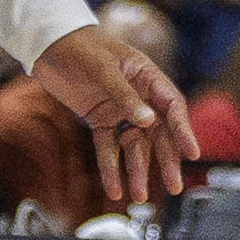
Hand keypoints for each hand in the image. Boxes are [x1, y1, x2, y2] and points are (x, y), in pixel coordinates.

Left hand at [34, 23, 194, 203]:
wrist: (48, 43)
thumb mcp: (103, 69)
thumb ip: (125, 96)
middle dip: (166, 161)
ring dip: (137, 171)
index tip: (192, 153)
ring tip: (140, 196)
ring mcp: (119, 110)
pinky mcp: (99, 119)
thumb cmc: (80, 46)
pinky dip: (110, 168)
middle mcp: (138, 96)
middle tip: (174, 186)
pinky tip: (114, 188)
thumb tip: (147, 120)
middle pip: (158, 133)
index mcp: (147, 77)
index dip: (183, 131)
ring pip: (134, 145)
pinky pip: (108, 147)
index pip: (172, 108)